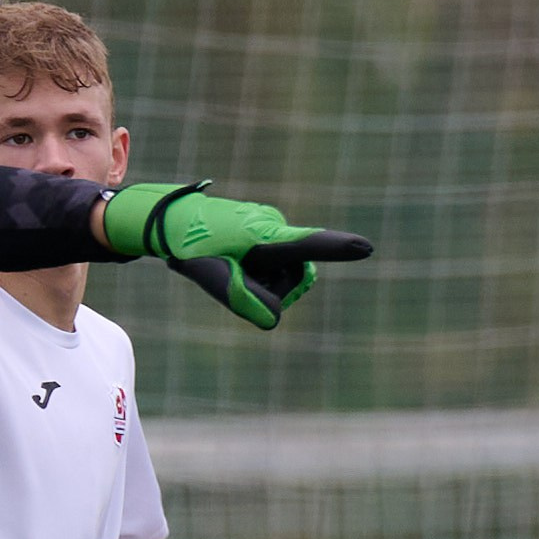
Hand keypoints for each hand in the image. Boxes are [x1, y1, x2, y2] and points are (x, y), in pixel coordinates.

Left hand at [101, 182, 372, 329]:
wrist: (170, 218)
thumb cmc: (191, 248)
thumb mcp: (215, 281)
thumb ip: (246, 303)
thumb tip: (274, 320)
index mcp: (266, 236)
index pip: (308, 244)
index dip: (339, 248)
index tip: (367, 248)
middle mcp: (276, 227)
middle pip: (293, 277)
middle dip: (269, 286)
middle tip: (230, 273)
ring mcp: (272, 226)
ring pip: (281, 272)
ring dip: (260, 277)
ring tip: (227, 263)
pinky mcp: (266, 229)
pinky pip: (271, 262)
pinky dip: (254, 269)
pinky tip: (230, 258)